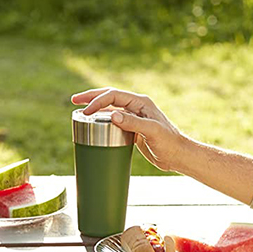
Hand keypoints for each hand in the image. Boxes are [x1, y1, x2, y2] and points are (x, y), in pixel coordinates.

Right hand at [72, 87, 186, 171]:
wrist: (177, 155)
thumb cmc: (168, 142)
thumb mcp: (151, 131)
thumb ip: (133, 122)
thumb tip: (112, 115)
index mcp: (140, 102)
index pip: (114, 96)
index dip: (98, 101)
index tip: (85, 111)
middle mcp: (136, 106)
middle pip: (109, 97)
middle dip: (91, 97)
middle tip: (75, 100)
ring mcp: (134, 117)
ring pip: (110, 108)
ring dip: (95, 107)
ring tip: (79, 109)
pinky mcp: (132, 128)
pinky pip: (113, 119)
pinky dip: (101, 119)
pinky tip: (93, 123)